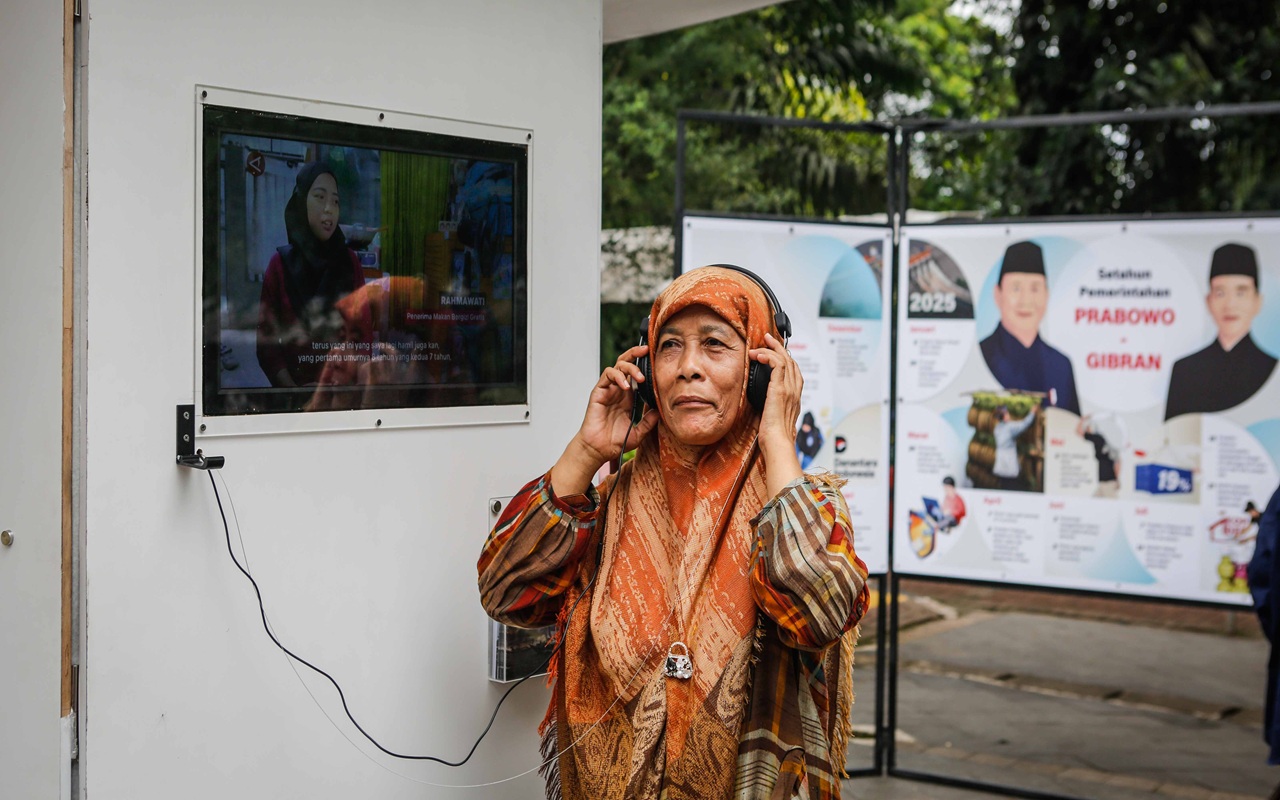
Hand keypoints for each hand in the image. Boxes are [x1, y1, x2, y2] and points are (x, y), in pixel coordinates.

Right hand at [550, 345, 658, 496]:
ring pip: (618, 366)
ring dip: (630, 367)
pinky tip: (625, 386)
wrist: (599, 449)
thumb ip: (649, 421)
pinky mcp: (598, 392)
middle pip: (626, 363)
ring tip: (640, 378)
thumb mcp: (639, 433)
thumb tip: (660, 410)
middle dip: (636, 354)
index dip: (644, 364)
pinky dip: (617, 376)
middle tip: (647, 351)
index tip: (655, 359)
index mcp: (628, 397)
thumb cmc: (614, 442)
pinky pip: (607, 375)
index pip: (636, 374)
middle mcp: (618, 390)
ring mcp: (608, 390)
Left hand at [749, 333, 803, 496]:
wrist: (777, 444)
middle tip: (767, 339)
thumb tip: (761, 402)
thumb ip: (770, 406)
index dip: (784, 357)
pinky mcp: (780, 390)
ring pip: (786, 359)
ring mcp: (789, 389)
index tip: (772, 350)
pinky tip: (759, 355)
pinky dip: (769, 356)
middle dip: (779, 347)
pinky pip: (778, 365)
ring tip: (761, 343)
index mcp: (794, 397)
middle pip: (791, 361)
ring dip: (772, 348)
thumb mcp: (772, 417)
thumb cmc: (774, 436)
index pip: (793, 371)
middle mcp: (795, 391)